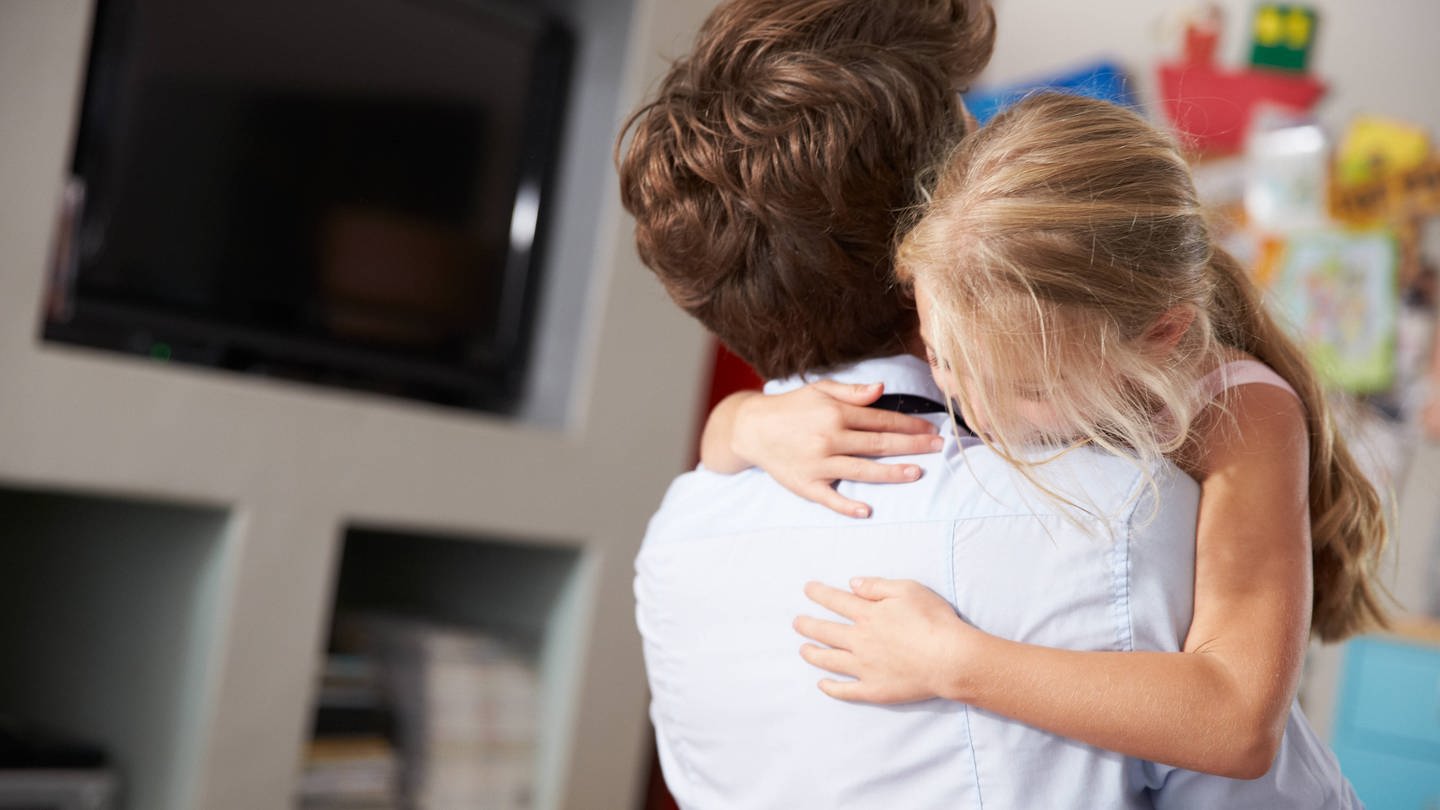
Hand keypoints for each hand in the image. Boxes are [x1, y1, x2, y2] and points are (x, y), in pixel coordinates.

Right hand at [733, 381, 942, 517]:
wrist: (752, 428)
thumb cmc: (791, 407)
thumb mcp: (819, 389)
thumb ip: (852, 391)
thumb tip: (882, 389)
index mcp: (835, 413)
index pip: (882, 420)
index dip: (909, 424)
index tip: (931, 429)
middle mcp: (829, 437)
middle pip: (879, 444)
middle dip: (912, 445)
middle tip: (938, 448)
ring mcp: (818, 463)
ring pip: (862, 470)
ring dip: (892, 473)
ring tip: (917, 472)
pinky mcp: (805, 484)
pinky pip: (830, 498)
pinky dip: (847, 506)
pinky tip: (867, 511)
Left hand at [794, 577, 981, 702]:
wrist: (950, 658)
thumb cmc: (933, 620)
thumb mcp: (908, 589)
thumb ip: (877, 586)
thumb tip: (852, 584)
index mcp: (868, 615)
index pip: (836, 601)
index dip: (819, 593)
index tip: (807, 589)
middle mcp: (860, 641)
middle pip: (826, 631)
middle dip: (807, 625)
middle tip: (796, 623)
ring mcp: (865, 667)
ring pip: (830, 660)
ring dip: (813, 654)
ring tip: (802, 650)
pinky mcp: (874, 689)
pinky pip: (846, 691)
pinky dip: (831, 688)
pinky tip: (822, 684)